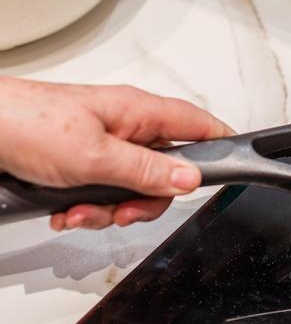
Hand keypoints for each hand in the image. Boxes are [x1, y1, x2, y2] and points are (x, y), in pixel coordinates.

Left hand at [0, 76, 233, 229]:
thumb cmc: (25, 123)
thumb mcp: (94, 157)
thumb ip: (146, 171)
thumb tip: (188, 178)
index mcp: (139, 112)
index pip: (200, 125)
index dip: (221, 146)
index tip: (232, 170)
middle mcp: (127, 126)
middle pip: (167, 172)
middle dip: (145, 201)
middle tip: (123, 211)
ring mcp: (105, 144)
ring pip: (134, 188)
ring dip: (109, 210)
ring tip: (79, 211)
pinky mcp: (82, 161)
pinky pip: (104, 193)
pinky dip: (87, 208)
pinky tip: (64, 209)